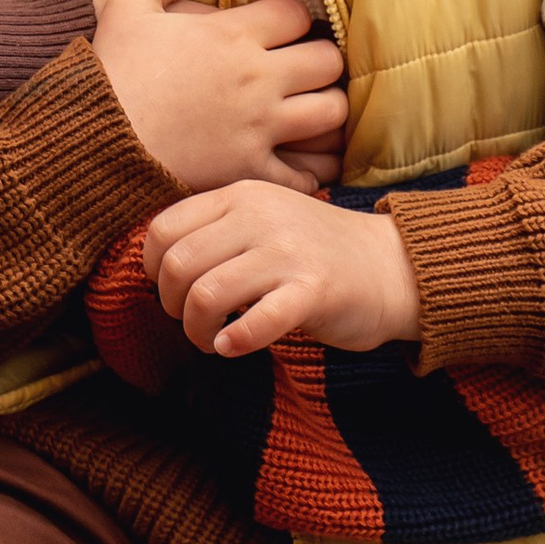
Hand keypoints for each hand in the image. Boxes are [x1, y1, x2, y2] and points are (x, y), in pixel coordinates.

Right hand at [93, 0, 348, 195]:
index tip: (280, 32)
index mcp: (233, 35)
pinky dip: (309, 170)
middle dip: (322, 63)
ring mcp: (258, 126)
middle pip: (328, 62)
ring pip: (331, 113)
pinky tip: (298, 164)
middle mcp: (257, 78)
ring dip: (327, 111)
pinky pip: (305, 173)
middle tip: (305, 72)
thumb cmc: (112, 73)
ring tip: (312, 113)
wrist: (95, 139)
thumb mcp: (124, 8)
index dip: (294, 21)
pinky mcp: (250, 169)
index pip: (297, 15)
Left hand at [144, 180, 418, 357]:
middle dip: (172, 305)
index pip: (163, 229)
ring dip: (197, 331)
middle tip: (192, 322)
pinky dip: (234, 342)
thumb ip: (216, 230)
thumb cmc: (314, 252)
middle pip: (177, 265)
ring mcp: (288, 252)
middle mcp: (260, 216)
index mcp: (241, 195)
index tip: (172, 291)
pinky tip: (234, 348)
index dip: (152, 269)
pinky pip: (256, 322)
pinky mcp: (313, 291)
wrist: (392, 266)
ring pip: (206, 294)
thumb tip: (157, 265)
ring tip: (212, 341)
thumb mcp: (262, 219)